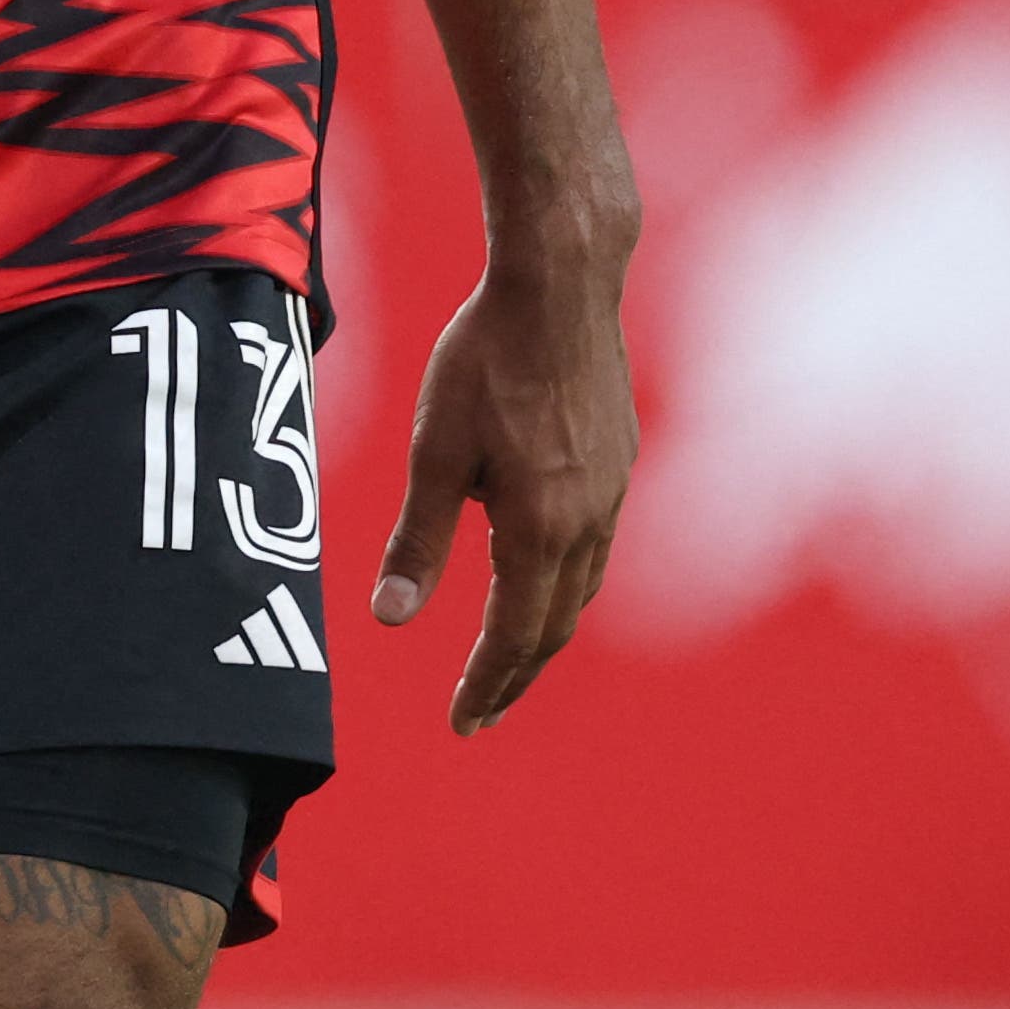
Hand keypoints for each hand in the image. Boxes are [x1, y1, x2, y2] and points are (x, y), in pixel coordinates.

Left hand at [370, 249, 635, 734]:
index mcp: (540, 529)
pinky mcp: (620, 459)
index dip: (486, 686)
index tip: (461, 724)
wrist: (560, 284)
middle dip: (514, 676)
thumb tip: (390, 619)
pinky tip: (541, 570)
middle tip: (481, 712)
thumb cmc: (485, 359)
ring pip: (581, 589)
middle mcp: (588, 522)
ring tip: (509, 656)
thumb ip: (417, 540)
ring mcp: (612, 491)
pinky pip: (596, 545)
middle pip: (554, 627)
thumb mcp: (434, 450)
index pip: (514, 637)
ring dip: (544, 632)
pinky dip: (565, 582)